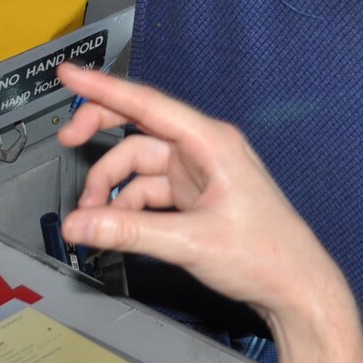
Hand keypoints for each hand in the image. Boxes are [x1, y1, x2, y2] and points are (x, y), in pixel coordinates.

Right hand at [54, 61, 362, 362]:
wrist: (295, 288)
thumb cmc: (267, 255)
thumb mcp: (190, 242)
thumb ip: (128, 231)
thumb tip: (81, 224)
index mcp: (211, 142)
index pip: (147, 104)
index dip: (103, 88)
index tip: (70, 74)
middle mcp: (205, 150)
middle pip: (139, 129)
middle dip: (101, 134)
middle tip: (67, 140)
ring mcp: (200, 173)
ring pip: (140, 167)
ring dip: (112, 188)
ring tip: (91, 218)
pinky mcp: (196, 197)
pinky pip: (150, 191)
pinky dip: (128, 206)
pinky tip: (115, 227)